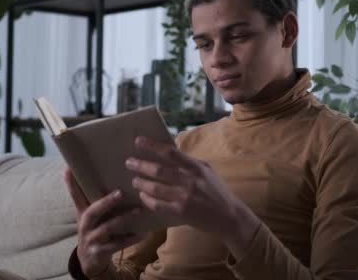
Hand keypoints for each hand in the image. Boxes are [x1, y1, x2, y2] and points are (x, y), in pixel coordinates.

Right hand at [63, 168, 145, 276]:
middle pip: (92, 212)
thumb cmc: (94, 231)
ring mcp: (92, 239)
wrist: (89, 260)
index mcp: (82, 213)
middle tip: (121, 192)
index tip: (69, 168)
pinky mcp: (100, 252)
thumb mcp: (91, 217)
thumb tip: (110, 178)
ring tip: (138, 210)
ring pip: (107, 228)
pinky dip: (130, 239)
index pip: (75, 196)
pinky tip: (143, 233)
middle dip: (106, 202)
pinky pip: (117, 245)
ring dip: (123, 219)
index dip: (72, 183)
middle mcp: (85, 226)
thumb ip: (96, 200)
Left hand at [125, 136, 260, 257]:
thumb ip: (189, 163)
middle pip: (159, 170)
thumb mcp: (207, 171)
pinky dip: (147, 199)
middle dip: (140, 165)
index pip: (170, 152)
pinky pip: (157, 204)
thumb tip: (168, 153)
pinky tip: (142, 195)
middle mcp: (190, 181)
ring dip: (141, 183)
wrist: (229, 216)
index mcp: (196, 167)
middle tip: (129, 162)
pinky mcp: (180, 212)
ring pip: (155, 188)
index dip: (152, 146)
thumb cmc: (217, 191)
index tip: (138, 141)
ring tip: (134, 180)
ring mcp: (184, 197)